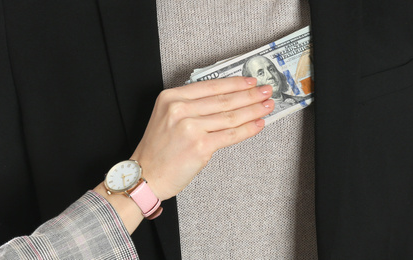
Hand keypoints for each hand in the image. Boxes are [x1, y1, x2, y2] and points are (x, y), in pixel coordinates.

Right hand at [130, 77, 273, 199]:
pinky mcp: (200, 146)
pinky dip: (248, 129)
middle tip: (266, 91)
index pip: (211, 86)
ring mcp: (191, 128)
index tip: (250, 81)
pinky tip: (258, 124)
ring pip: (231, 116)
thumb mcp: (166, 116)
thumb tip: (226, 99)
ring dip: (253, 110)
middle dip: (250, 95)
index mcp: (171, 97)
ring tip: (267, 106)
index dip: (235, 83)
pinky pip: (231, 135)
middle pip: (224, 100)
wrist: (146, 176)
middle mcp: (180, 109)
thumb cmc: (158, 149)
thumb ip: (190, 105)